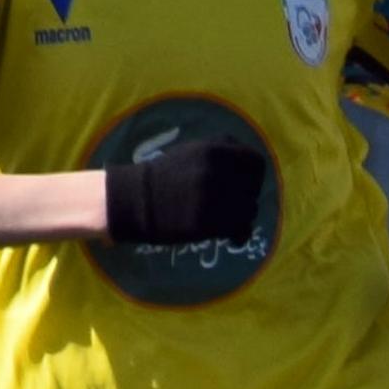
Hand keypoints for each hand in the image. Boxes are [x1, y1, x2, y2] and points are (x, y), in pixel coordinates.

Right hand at [108, 143, 269, 247]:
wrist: (132, 199)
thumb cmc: (164, 176)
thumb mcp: (193, 151)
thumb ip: (223, 155)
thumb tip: (251, 173)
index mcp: (215, 150)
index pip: (256, 163)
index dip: (254, 176)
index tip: (245, 184)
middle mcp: (217, 172)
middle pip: (253, 188)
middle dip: (246, 198)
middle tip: (233, 205)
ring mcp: (213, 197)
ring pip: (250, 209)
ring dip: (242, 217)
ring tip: (227, 220)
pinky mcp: (207, 221)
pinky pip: (239, 228)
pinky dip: (238, 234)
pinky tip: (231, 237)